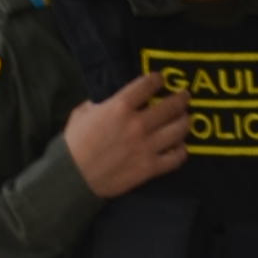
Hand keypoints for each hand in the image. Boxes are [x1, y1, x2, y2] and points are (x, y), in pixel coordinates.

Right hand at [61, 72, 190, 201]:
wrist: (72, 177)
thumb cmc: (74, 144)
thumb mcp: (82, 112)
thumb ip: (101, 103)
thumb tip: (110, 100)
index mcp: (119, 106)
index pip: (148, 85)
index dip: (157, 79)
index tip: (160, 79)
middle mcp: (137, 124)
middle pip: (171, 106)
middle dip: (181, 99)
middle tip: (185, 97)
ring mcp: (146, 147)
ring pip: (179, 130)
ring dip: (185, 122)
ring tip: (185, 119)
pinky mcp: (149, 168)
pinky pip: (176, 157)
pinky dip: (181, 150)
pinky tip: (179, 147)